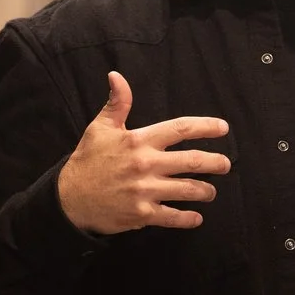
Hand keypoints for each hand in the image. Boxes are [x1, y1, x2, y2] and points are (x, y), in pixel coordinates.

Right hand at [56, 72, 229, 235]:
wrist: (68, 199)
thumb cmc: (87, 161)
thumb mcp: (100, 128)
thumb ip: (117, 103)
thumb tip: (117, 76)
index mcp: (139, 140)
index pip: (180, 129)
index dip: (206, 127)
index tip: (223, 128)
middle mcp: (146, 164)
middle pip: (193, 161)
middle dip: (216, 163)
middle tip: (225, 164)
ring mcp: (145, 190)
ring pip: (188, 190)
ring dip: (206, 191)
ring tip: (211, 192)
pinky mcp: (142, 214)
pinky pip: (172, 217)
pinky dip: (188, 218)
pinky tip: (196, 217)